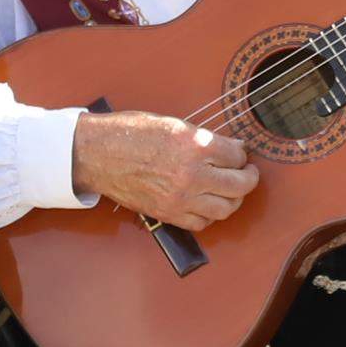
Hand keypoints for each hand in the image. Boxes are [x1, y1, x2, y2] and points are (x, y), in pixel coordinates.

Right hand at [71, 110, 257, 229]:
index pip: (236, 155)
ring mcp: (180, 197)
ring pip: (226, 208)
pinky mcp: (168, 213)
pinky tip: (208, 204)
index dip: (241, 153)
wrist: (97, 154)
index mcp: (194, 145)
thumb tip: (229, 147)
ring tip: (231, 191)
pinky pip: (202, 223)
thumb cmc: (129, 133)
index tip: (240, 152)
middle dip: (248, 178)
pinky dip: (210, 215)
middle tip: (247, 173)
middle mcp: (191, 174)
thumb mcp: (172, 124)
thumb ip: (203, 138)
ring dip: (233, 199)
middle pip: (239, 184)